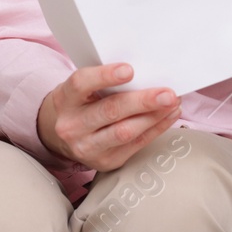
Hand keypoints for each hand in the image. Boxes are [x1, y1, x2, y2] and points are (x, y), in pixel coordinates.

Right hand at [37, 63, 180, 171]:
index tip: (129, 69)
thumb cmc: (77, 105)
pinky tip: (168, 116)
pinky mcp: (106, 162)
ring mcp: (88, 147)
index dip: (105, 76)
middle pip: (110, 111)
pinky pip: (136, 145)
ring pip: (125, 132)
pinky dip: (156, 129)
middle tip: (167, 94)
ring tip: (172, 104)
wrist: (59, 138)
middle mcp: (73, 126)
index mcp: (65, 99)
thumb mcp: (80, 89)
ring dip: (154, 117)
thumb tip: (144, 72)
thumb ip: (103, 81)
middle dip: (142, 101)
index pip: (81, 84)